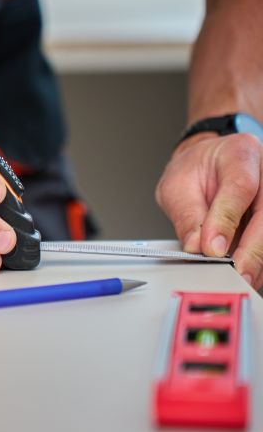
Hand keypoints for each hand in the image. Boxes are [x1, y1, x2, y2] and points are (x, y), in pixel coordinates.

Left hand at [156, 133, 262, 287]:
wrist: (207, 164)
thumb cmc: (194, 171)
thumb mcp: (178, 187)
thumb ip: (188, 215)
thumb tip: (196, 246)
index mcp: (239, 153)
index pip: (240, 186)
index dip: (226, 220)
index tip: (212, 248)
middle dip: (253, 248)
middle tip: (237, 272)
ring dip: (259, 257)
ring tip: (243, 278)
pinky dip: (261, 259)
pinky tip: (251, 272)